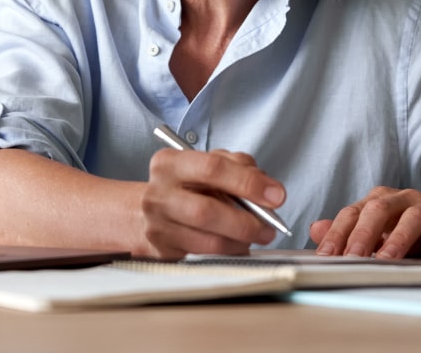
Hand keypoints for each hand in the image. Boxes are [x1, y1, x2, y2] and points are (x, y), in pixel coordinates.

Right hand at [139, 148, 286, 258]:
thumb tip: (268, 189)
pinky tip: (238, 245)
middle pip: (207, 211)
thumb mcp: (206, 164)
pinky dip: (229, 252)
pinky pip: (205, 256)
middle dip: (246, 221)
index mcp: (170, 163)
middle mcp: (159, 194)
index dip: (248, 183)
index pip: (213, 169)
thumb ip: (237, 167)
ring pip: (208, 240)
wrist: (144, 212)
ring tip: (258, 236)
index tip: (276, 195)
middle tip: (269, 226)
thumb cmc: (185, 186)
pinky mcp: (163, 251)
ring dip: (241, 241)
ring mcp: (158, 225)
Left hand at [308, 186, 420, 260]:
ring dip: (398, 239)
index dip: (337, 233)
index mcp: (382, 200)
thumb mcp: (384, 228)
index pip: (353, 213)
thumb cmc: (420, 227)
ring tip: (385, 260)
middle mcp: (405, 199)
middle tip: (350, 258)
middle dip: (362, 235)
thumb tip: (315, 230)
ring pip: (413, 218)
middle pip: (379, 210)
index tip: (324, 256)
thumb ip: (350, 230)